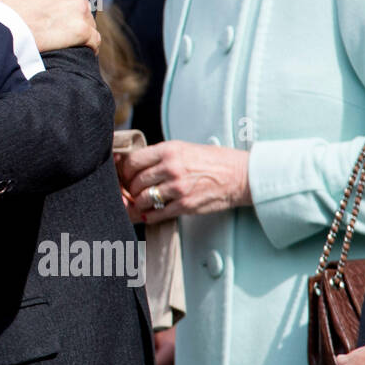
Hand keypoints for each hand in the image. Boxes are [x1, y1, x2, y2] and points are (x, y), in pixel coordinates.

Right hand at [0, 0, 100, 53]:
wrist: (2, 29)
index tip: (41, 5)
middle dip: (67, 9)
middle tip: (49, 22)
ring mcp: (79, 9)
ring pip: (85, 17)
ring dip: (77, 25)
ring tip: (59, 36)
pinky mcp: (82, 31)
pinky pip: (94, 39)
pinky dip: (89, 44)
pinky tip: (80, 47)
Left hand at [115, 140, 250, 222]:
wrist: (240, 175)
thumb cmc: (213, 160)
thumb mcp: (183, 148)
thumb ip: (160, 156)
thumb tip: (136, 164)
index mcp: (169, 150)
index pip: (133, 161)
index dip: (124, 170)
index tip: (125, 175)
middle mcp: (171, 168)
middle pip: (135, 181)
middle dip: (130, 188)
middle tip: (131, 191)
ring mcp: (178, 188)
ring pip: (143, 198)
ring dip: (138, 203)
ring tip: (141, 202)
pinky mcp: (185, 205)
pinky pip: (158, 213)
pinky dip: (150, 215)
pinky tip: (149, 214)